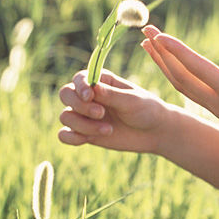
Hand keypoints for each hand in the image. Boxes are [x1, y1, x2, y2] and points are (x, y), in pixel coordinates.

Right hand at [57, 68, 172, 154]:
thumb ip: (111, 95)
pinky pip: (64, 134)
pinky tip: (87, 140)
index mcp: (101, 81)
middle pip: (65, 94)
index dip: (80, 86)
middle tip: (101, 114)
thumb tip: (92, 87)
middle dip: (79, 106)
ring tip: (109, 130)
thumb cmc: (146, 110)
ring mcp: (85, 114)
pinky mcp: (84, 132)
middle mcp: (90, 96)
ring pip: (66, 116)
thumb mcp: (132, 101)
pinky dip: (71, 138)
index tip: (90, 96)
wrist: (154, 132)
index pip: (79, 78)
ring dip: (83, 125)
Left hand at [140, 26, 218, 148]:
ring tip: (147, 43)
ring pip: (181, 85)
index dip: (177, 51)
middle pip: (181, 77)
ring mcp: (217, 109)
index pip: (198, 69)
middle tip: (146, 29)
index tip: (160, 34)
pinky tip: (168, 62)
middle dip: (162, 53)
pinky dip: (173, 73)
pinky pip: (189, 89)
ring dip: (163, 63)